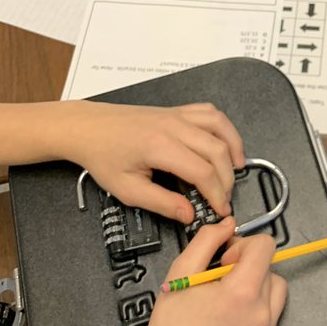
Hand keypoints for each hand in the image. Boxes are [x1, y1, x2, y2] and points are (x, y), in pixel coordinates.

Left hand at [65, 101, 245, 221]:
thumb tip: (189, 215)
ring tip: (238, 168)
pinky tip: (224, 143)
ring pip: (219, 126)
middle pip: (217, 150)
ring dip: (233, 147)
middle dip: (227, 178)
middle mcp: (174, 126)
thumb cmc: (103, 157)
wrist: (88, 127)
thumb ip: (161, 203)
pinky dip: (223, 127)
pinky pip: (209, 112)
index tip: (220, 210)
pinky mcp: (176, 110)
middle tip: (224, 198)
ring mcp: (177, 115)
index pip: (202, 171)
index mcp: (160, 147)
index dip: (217, 194)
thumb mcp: (127, 190)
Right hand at [139, 219, 286, 325]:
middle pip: (270, 265)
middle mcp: (261, 311)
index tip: (224, 259)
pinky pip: (272, 309)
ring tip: (227, 295)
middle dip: (247, 264)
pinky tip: (231, 312)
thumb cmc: (172, 325)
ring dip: (256, 282)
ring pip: (275, 287)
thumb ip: (207, 239)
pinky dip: (257, 303)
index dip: (243, 245)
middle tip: (220, 277)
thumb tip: (228, 224)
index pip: (265, 246)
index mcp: (242, 292)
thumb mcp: (181, 270)